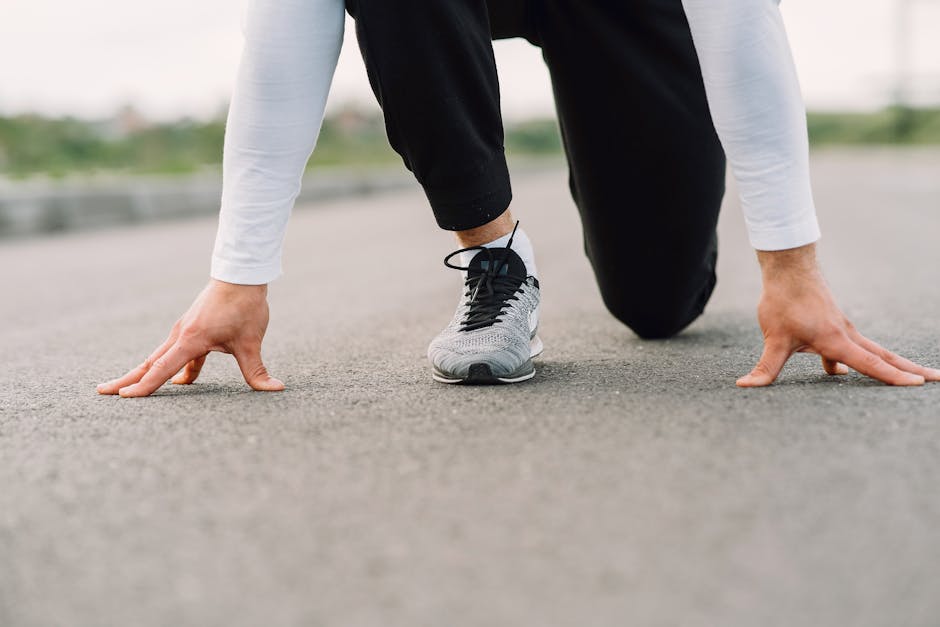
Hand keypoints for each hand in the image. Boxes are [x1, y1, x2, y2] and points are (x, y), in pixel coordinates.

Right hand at [97, 279, 284, 397]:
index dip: (146, 385)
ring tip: (126, 389)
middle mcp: (181, 335)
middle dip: (127, 379)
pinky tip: (182, 380)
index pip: (163, 368)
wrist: (241, 275)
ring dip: (144, 373)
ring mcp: (185, 331)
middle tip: (102, 392)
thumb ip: (257, 369)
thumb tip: (275, 388)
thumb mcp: (251, 341)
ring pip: (160, 357)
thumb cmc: (245, 306)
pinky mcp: (193, 328)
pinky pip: (178, 352)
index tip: (125, 398)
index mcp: (191, 340)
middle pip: (150, 363)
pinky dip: (172, 367)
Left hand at [737, 243, 939, 386]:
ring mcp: (842, 328)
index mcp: (836, 340)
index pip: (870, 363)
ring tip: (912, 378)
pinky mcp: (833, 325)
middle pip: (884, 357)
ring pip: (872, 351)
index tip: (919, 385)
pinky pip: (851, 346)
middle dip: (910, 370)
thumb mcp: (773, 338)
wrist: (787, 268)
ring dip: (891, 364)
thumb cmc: (783, 301)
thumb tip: (746, 386)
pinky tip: (838, 372)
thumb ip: (765, 367)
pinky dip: (856, 359)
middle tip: (937, 380)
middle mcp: (845, 334)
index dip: (893, 377)